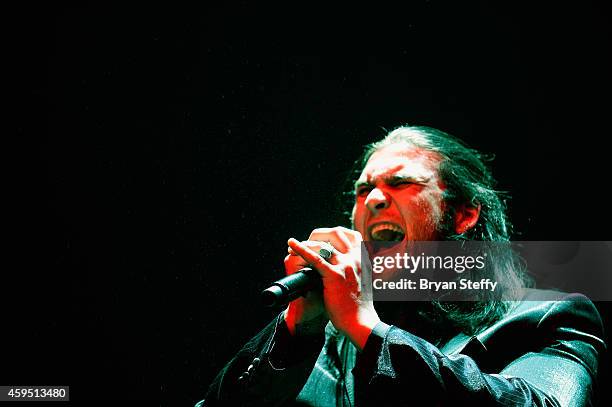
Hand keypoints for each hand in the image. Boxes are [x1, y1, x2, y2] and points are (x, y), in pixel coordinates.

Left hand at [284, 227, 379, 349]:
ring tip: (294, 245)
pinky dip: (301, 249)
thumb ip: (356, 269)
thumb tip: (347, 265)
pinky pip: (315, 258)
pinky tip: (291, 244)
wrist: (359, 322)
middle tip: (308, 239)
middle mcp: (356, 258)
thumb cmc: (358, 305)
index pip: (351, 235)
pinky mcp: (335, 275)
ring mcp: (346, 265)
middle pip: (336, 234)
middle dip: (319, 234)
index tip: (322, 237)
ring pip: (323, 244)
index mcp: (363, 259)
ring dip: (307, 242)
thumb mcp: (362, 281)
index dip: (335, 233)